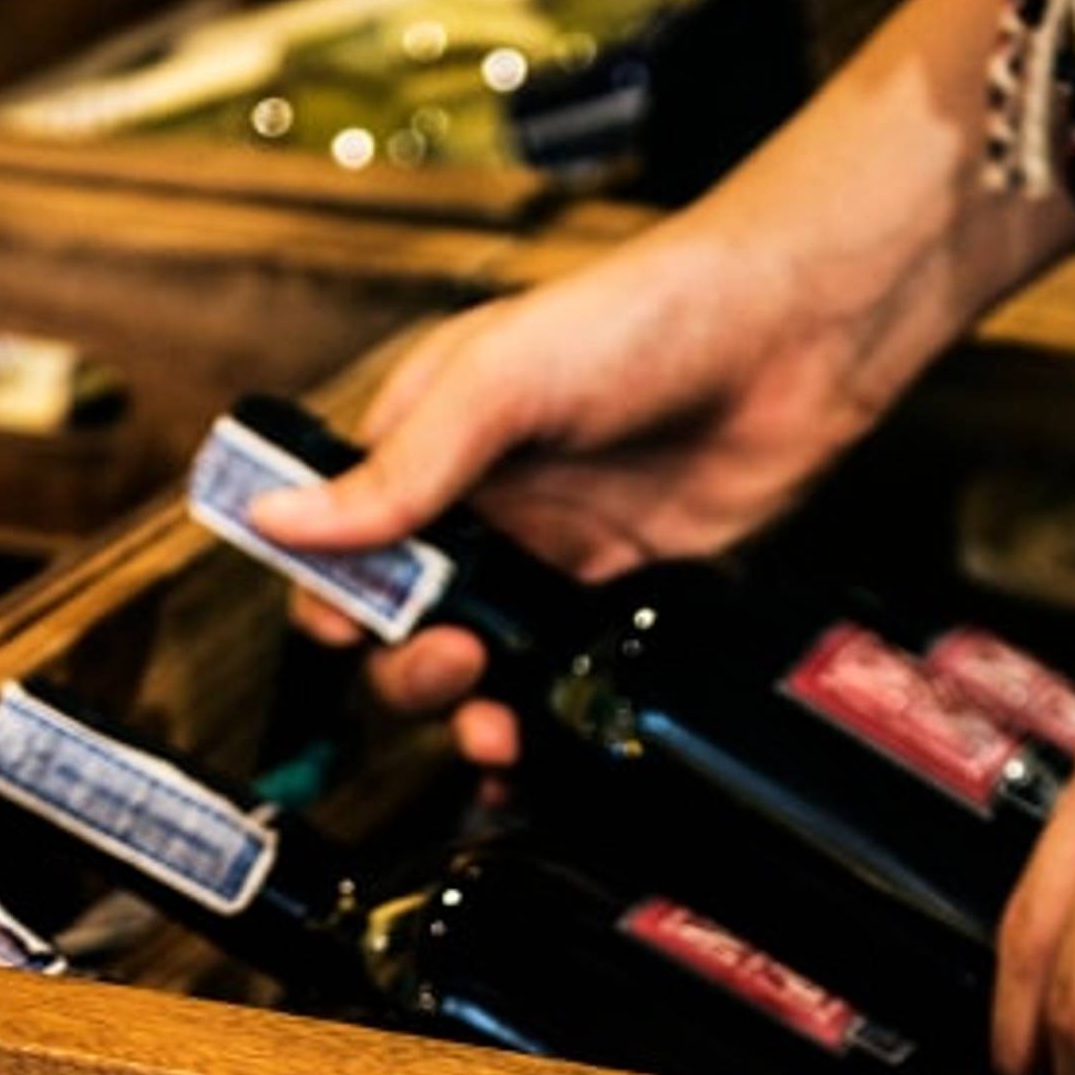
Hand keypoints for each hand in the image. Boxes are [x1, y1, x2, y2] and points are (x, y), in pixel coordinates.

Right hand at [244, 223, 940, 762]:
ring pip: (476, 668)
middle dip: (407, 666)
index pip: (341, 544)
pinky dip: (537, 728)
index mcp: (425, 444)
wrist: (794, 336)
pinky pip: (558, 681)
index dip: (332, 598)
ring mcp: (547, 558)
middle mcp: (479, 508)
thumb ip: (399, 469)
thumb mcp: (499, 381)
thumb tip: (280, 522)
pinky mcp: (618, 598)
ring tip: (491, 722)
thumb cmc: (643, 317)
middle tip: (455, 659)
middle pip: (399, 625)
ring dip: (464, 713)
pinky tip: (531, 757)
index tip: (351, 630)